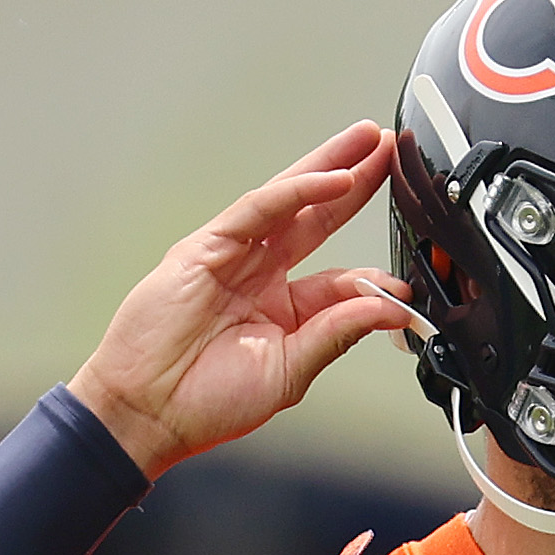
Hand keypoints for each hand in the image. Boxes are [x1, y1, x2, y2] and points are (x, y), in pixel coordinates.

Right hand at [67, 121, 415, 476]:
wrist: (148, 412)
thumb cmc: (207, 401)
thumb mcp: (289, 371)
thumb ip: (337, 334)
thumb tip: (389, 309)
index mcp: (285, 310)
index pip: (341, 278)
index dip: (376, 276)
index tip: (407, 283)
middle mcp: (261, 275)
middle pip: (320, 218)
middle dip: (358, 183)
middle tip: (393, 151)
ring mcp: (234, 256)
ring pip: (292, 199)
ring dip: (333, 167)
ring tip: (371, 142)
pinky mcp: (207, 247)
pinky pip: (259, 209)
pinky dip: (298, 191)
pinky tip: (334, 177)